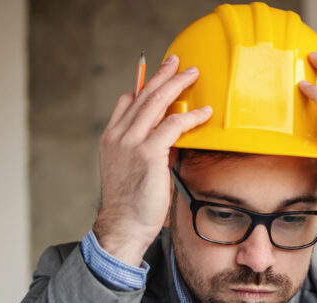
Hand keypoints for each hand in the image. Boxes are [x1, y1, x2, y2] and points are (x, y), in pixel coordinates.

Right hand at [94, 55, 212, 265]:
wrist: (123, 226)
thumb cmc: (132, 205)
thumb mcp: (134, 171)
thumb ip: (149, 151)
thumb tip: (170, 142)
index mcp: (111, 138)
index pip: (127, 102)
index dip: (144, 87)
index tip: (159, 76)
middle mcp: (118, 135)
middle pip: (143, 95)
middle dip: (162, 75)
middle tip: (178, 62)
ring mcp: (131, 142)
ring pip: (157, 102)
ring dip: (177, 85)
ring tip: (193, 75)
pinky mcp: (148, 153)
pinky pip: (173, 125)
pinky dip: (190, 116)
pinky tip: (205, 112)